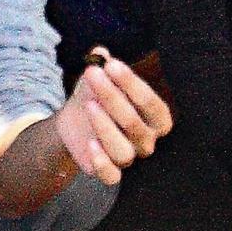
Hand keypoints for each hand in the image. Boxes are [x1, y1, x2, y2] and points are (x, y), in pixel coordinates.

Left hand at [48, 51, 173, 187]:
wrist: (75, 119)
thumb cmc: (98, 95)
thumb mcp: (101, 78)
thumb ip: (104, 66)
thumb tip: (100, 53)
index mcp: (156, 118)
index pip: (152, 105)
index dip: (133, 85)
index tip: (111, 65)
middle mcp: (147, 140)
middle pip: (135, 125)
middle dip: (113, 97)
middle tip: (92, 75)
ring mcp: (130, 158)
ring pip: (124, 152)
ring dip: (105, 127)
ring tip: (89, 105)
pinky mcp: (109, 173)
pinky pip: (112, 177)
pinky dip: (102, 163)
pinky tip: (90, 143)